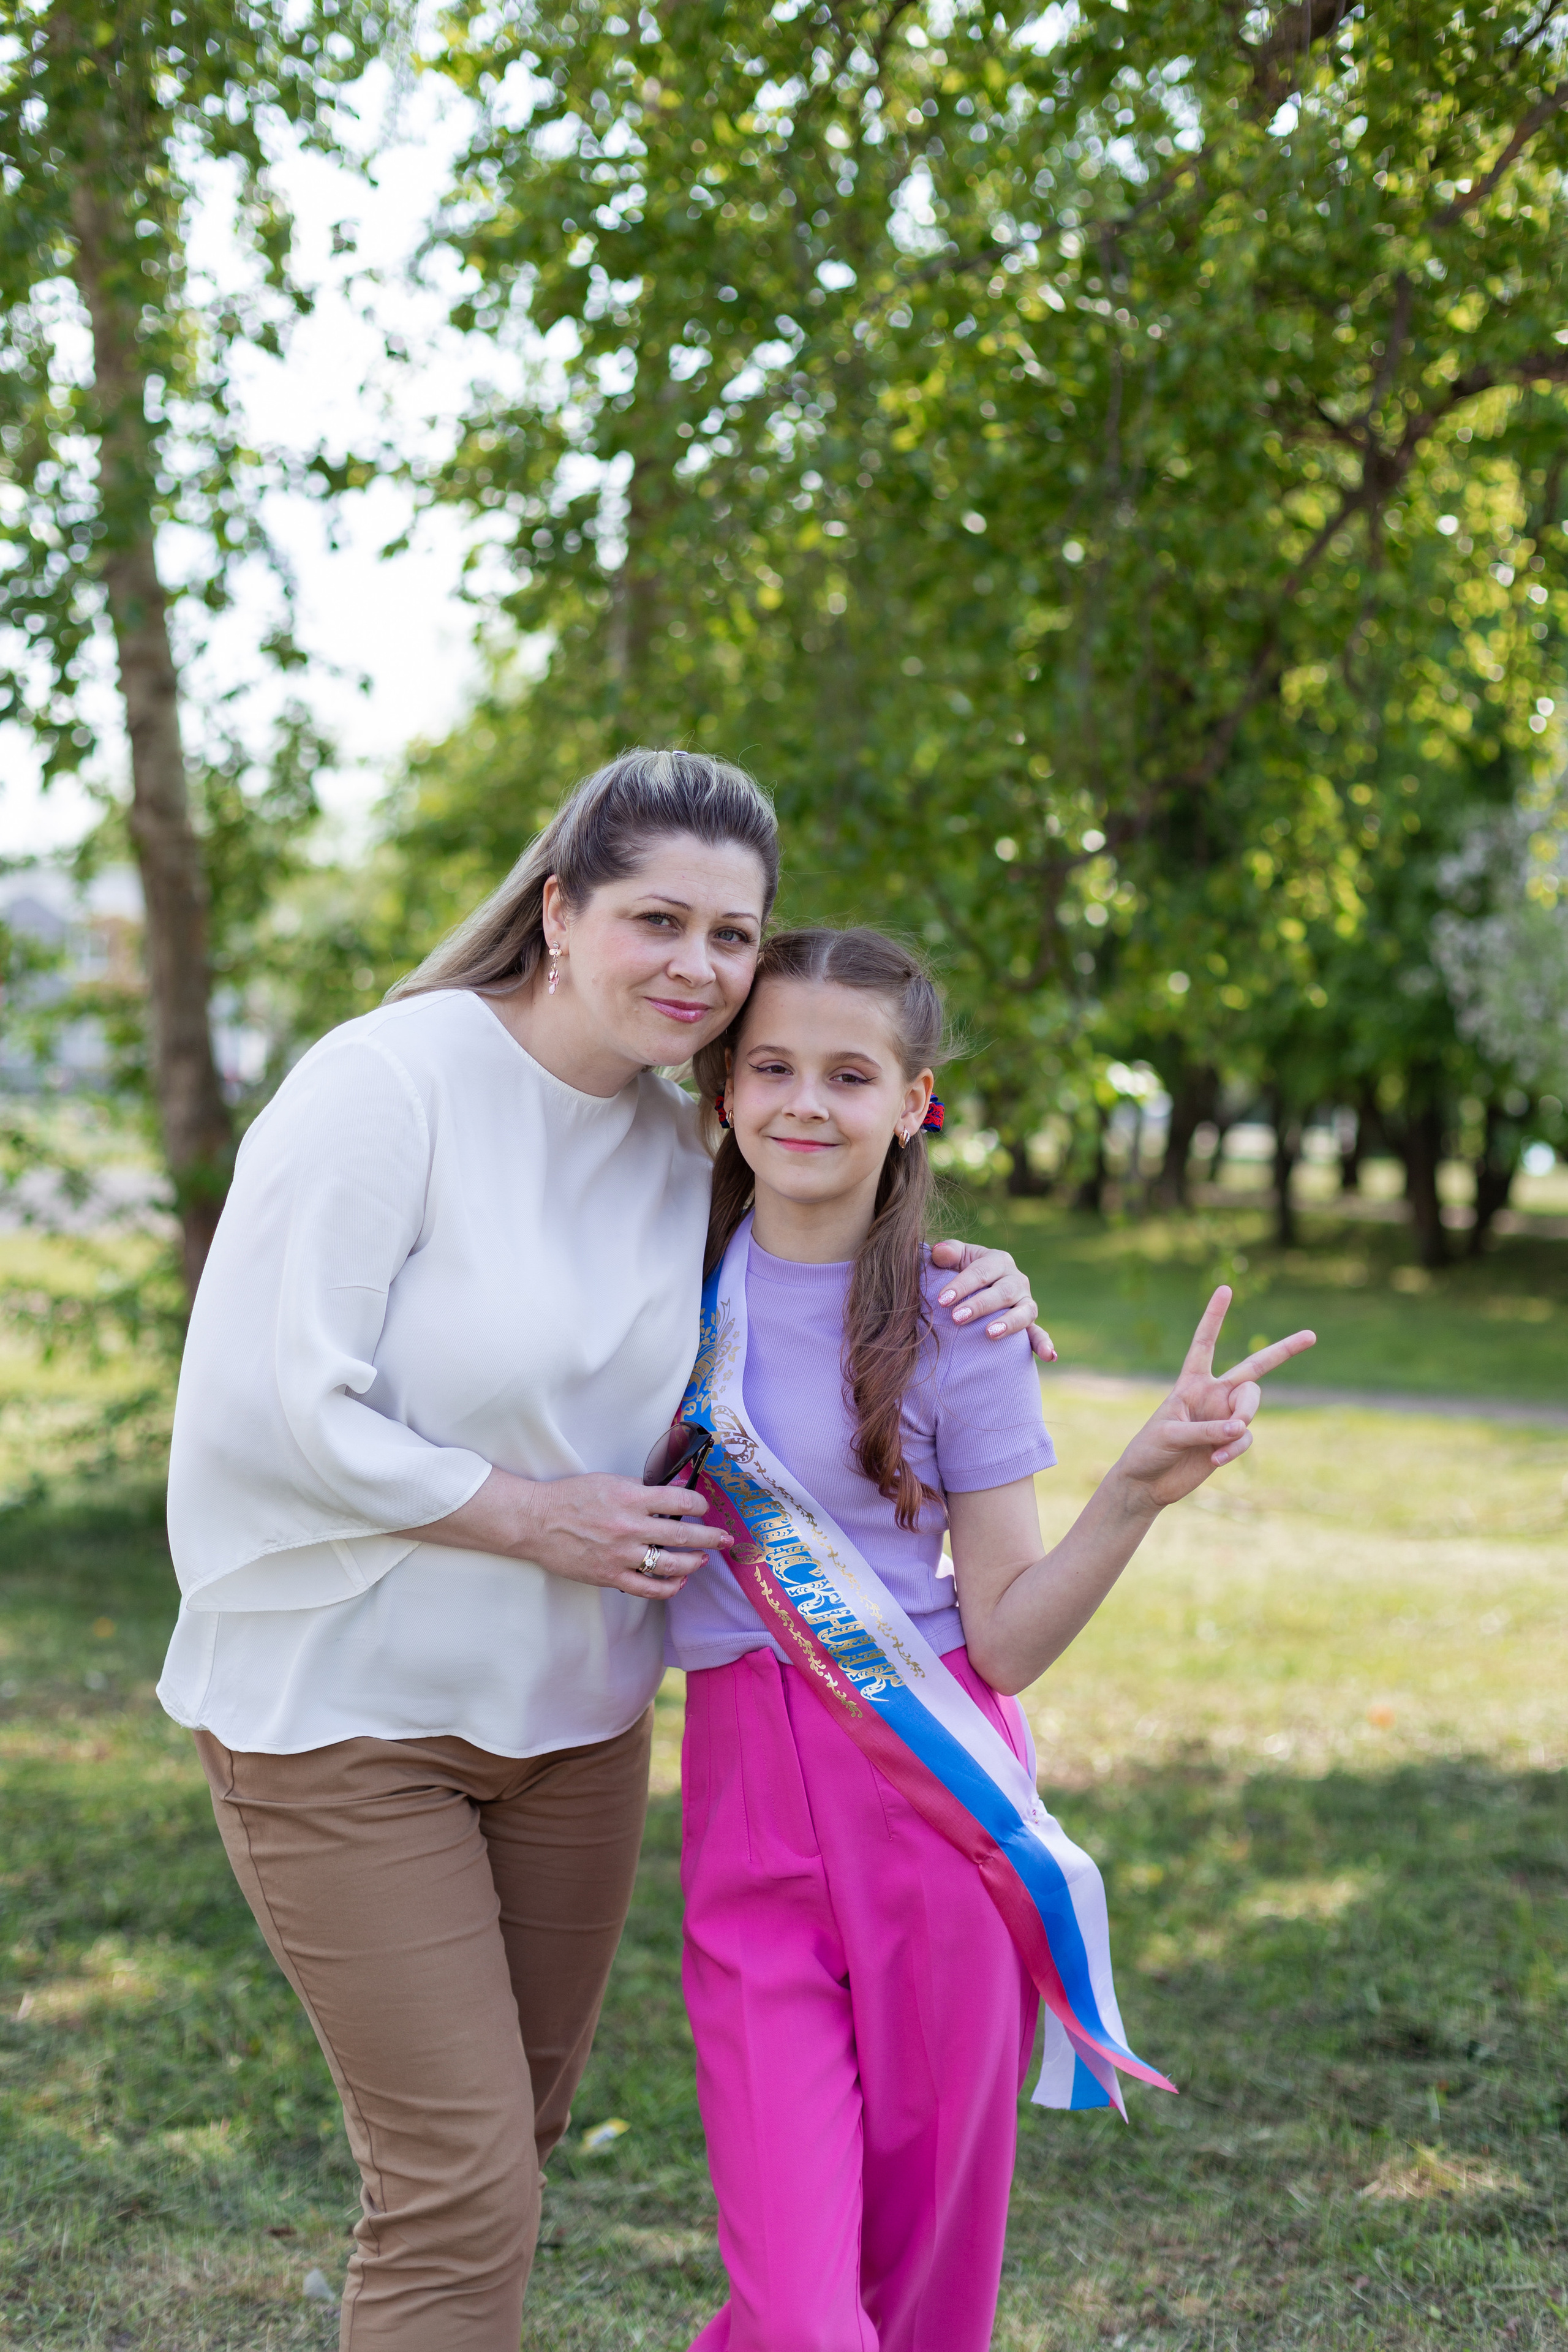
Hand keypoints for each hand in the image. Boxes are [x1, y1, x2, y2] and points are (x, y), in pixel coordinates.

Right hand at [407, 1467, 727, 1598]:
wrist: (536, 1522)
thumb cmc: (571, 1497)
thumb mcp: (609, 1481)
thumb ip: (642, 1490)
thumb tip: (674, 1493)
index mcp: (630, 1497)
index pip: (680, 1502)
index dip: (699, 1505)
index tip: (703, 1507)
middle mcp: (630, 1527)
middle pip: (684, 1535)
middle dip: (710, 1537)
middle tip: (724, 1538)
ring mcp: (621, 1555)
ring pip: (671, 1565)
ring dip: (694, 1563)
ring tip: (703, 1560)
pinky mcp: (610, 1576)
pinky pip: (648, 1588)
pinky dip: (669, 1587)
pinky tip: (678, 1582)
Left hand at [929, 1239, 1056, 1359]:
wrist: (977, 1288)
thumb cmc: (962, 1271)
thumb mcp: (955, 1258)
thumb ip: (947, 1253)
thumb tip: (940, 1252)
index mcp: (999, 1261)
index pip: (981, 1272)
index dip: (961, 1285)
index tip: (942, 1300)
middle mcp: (1017, 1280)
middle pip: (1003, 1292)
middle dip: (980, 1305)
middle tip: (957, 1318)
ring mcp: (1025, 1302)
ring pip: (1024, 1312)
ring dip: (1009, 1323)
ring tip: (990, 1334)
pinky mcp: (1030, 1323)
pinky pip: (1039, 1333)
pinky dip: (1044, 1343)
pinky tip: (1048, 1356)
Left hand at [1110, 1287, 1315, 1514]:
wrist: (1148, 1483)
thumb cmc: (1149, 1450)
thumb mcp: (1170, 1434)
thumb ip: (1205, 1429)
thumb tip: (1241, 1428)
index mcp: (1190, 1383)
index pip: (1205, 1343)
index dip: (1214, 1317)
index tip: (1225, 1288)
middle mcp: (1212, 1395)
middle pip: (1254, 1368)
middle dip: (1283, 1351)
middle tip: (1310, 1336)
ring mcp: (1224, 1418)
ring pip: (1251, 1406)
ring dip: (1243, 1419)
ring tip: (1223, 1442)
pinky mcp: (1229, 1442)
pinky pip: (1245, 1438)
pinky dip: (1234, 1448)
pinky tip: (1215, 1460)